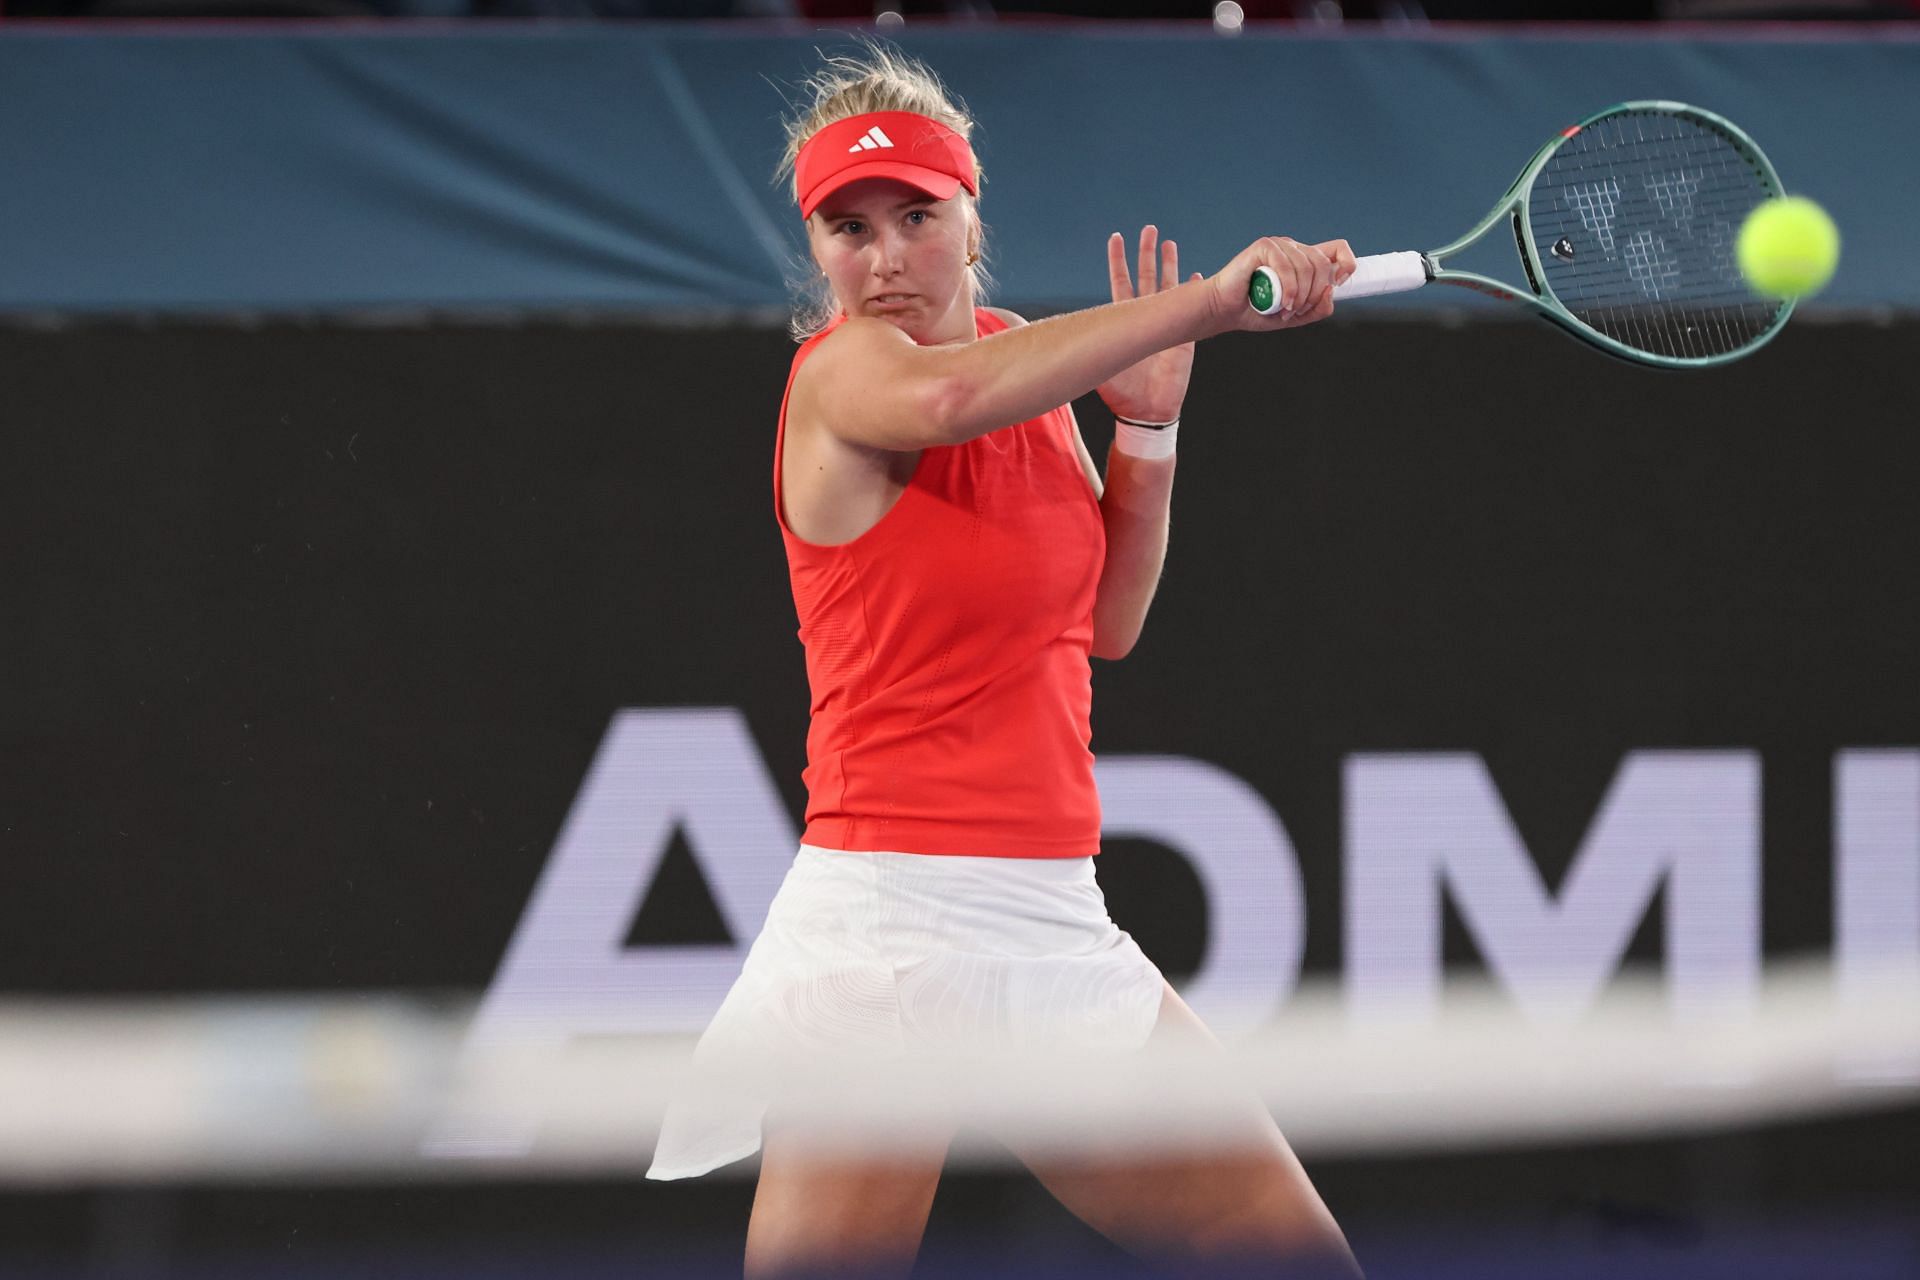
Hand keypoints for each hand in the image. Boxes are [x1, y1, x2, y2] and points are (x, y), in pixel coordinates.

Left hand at [1097, 225, 1199, 423]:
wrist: (1146, 414)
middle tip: (1148, 229)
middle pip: (1146, 277)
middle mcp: (1144, 319)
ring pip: (1168, 288)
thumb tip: (1048, 341)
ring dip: (1170, 265)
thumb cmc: (1121, 396)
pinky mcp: (1183, 340)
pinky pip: (1190, 311)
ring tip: (1169, 243)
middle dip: (1146, 253)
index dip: (1118, 261)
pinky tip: (1196, 276)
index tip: (1116, 237)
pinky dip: (1192, 293)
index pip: (1120, 283)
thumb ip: (1080, 352)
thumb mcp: (1095, 368)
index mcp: (1123, 322)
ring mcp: (1165, 327)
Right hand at [1205, 237, 1356, 333]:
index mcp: (1304, 261)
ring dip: (1300, 295)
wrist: (1225, 311)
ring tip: (1285, 309)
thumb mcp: (1295, 317)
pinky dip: (1288, 288)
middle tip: (1297, 310)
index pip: (1338, 249)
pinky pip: (1287, 265)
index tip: (1336, 285)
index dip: (1346, 263)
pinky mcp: (1264, 246)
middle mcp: (1295, 249)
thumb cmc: (1256, 311)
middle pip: (1323, 264)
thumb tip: (1330, 291)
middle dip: (1315, 293)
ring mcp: (1280, 246)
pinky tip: (1282, 302)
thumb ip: (1317, 309)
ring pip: (1307, 266)